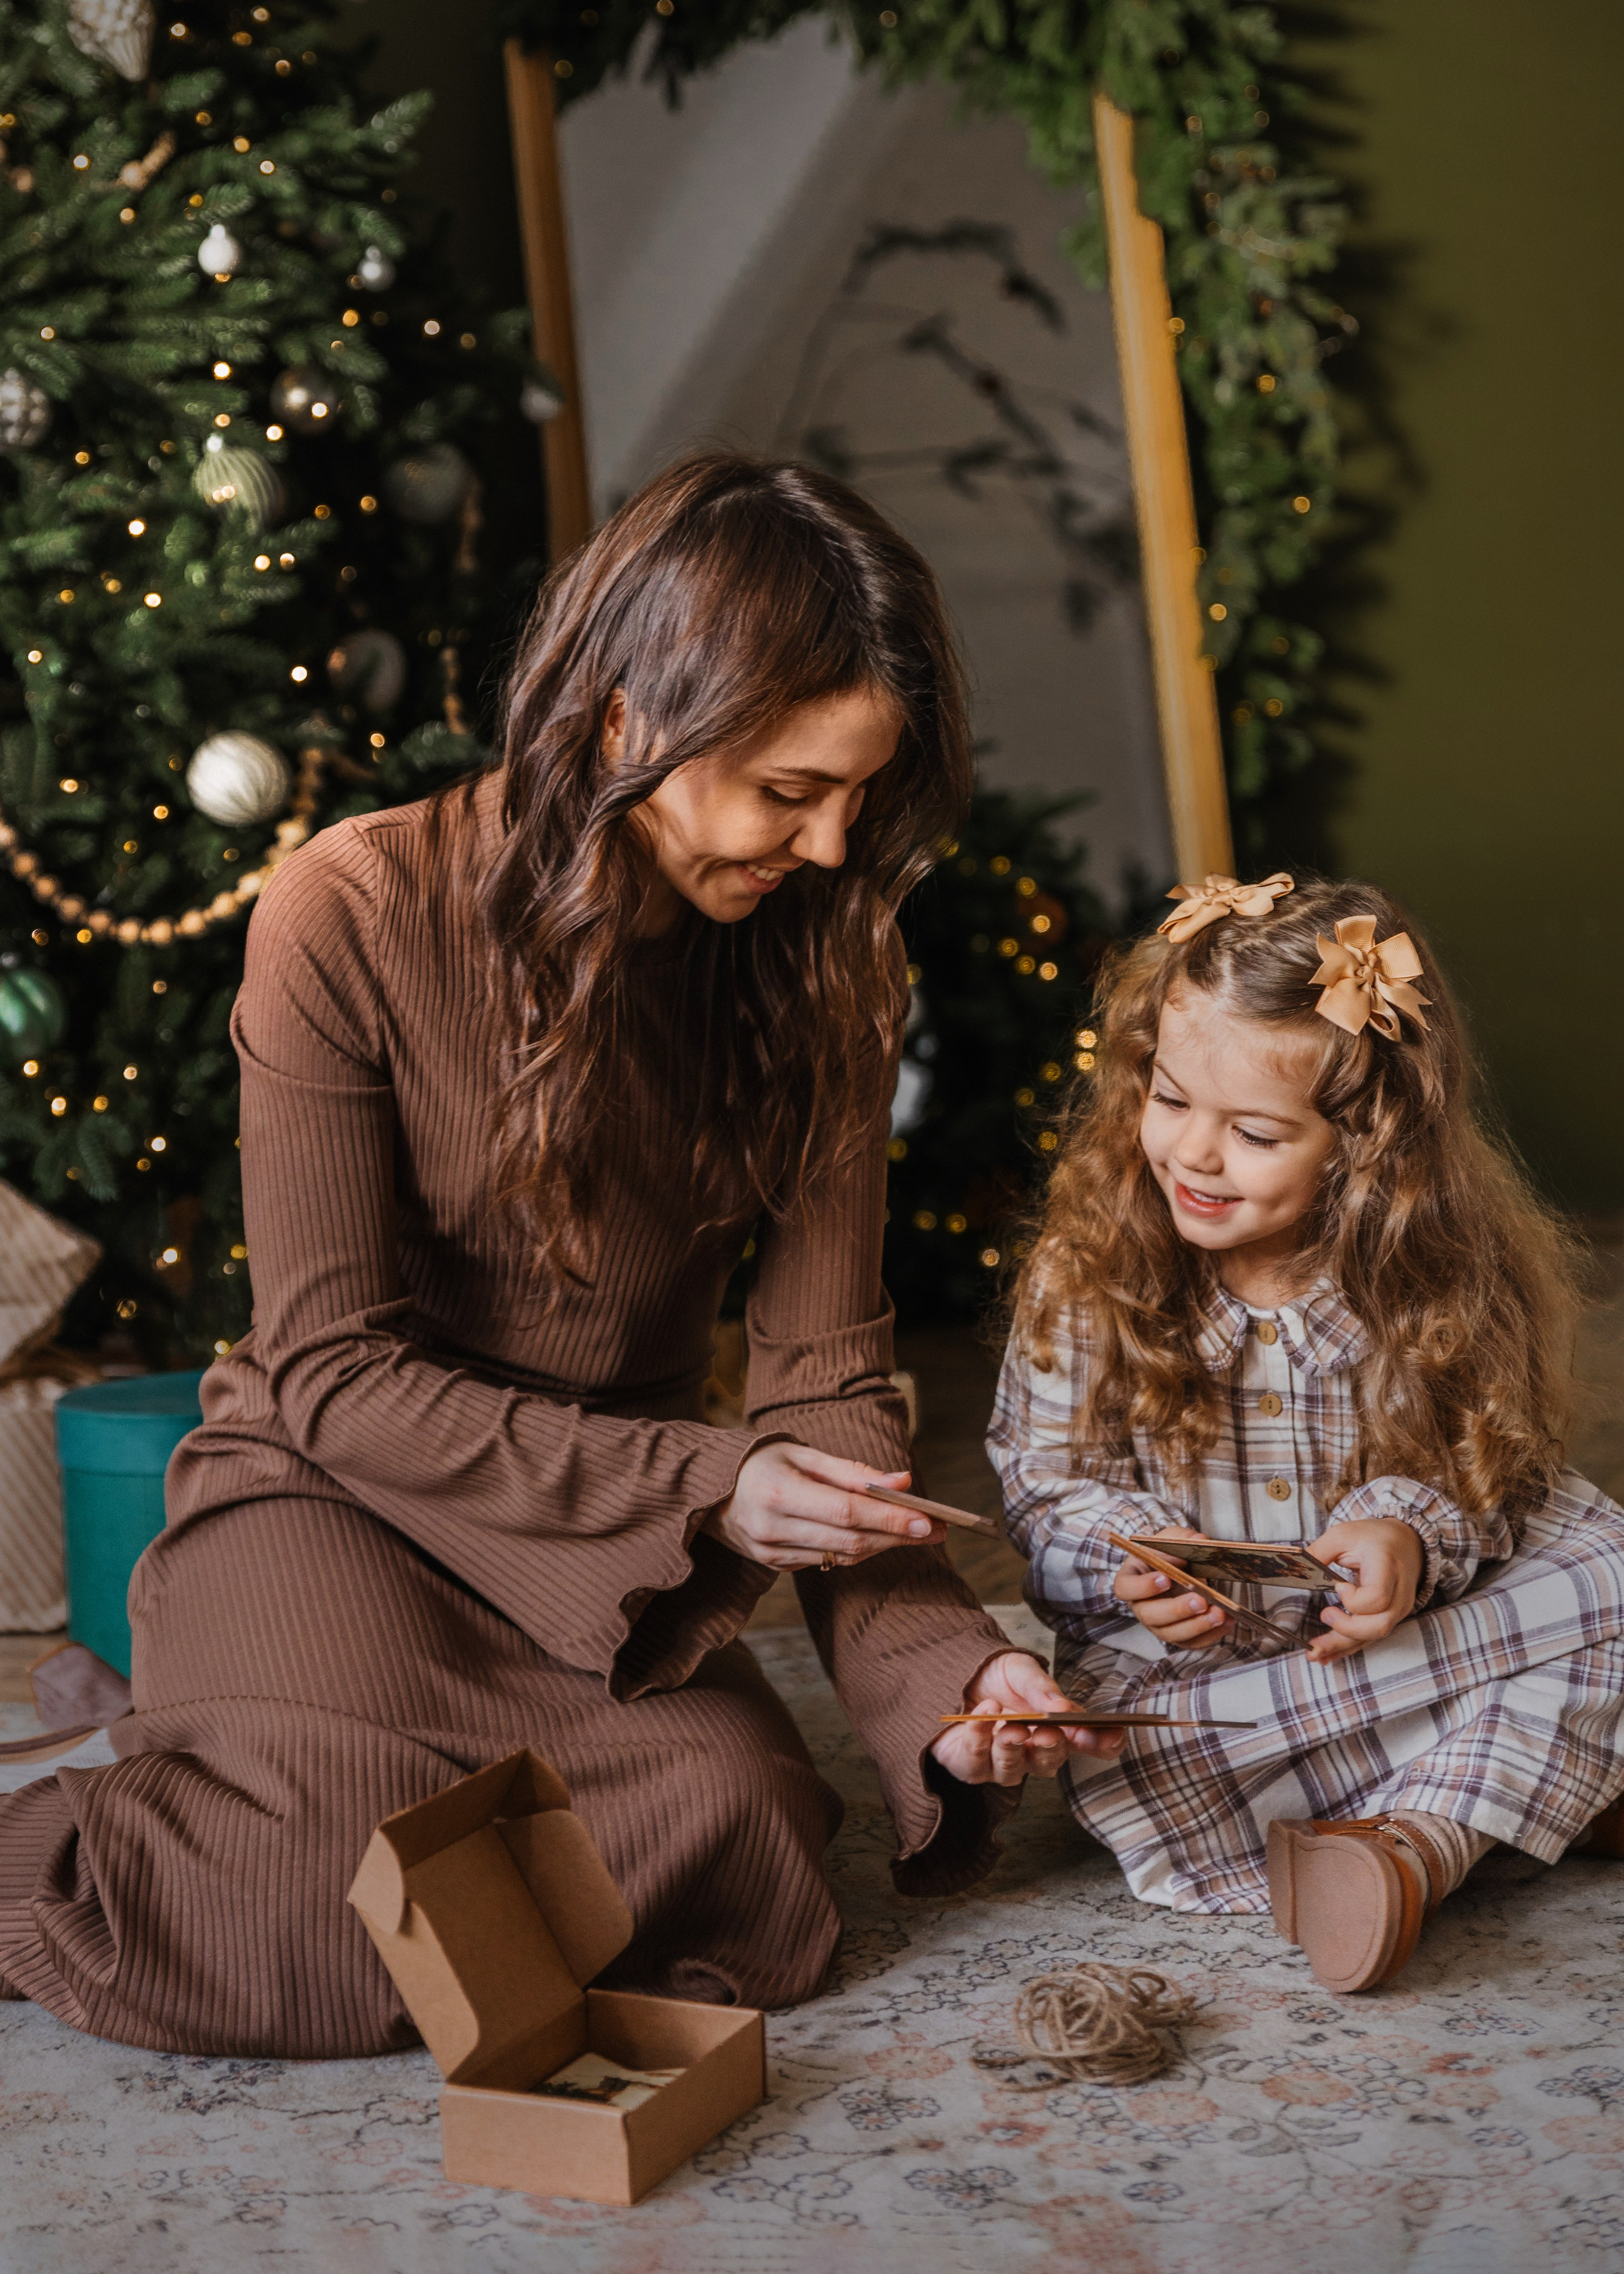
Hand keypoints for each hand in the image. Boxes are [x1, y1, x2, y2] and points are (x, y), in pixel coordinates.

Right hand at [703, 1444, 944, 1571]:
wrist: (708, 1489)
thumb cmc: (761, 1461)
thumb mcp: (802, 1453)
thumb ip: (852, 1472)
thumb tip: (902, 1483)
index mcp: (778, 1492)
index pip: (847, 1512)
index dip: (890, 1520)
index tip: (929, 1521)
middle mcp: (772, 1528)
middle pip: (850, 1541)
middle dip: (897, 1536)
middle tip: (938, 1529)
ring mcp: (771, 1553)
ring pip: (841, 1557)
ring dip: (883, 1546)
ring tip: (917, 1534)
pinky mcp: (773, 1566)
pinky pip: (825, 1562)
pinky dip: (856, 1551)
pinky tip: (877, 1539)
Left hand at [928, 1651, 1126, 1785]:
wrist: (948, 1673)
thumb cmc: (992, 1676)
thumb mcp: (1019, 1670)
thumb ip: (1040, 1688)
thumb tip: (1062, 1707)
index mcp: (1052, 1727)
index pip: (1084, 1742)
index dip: (1102, 1743)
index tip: (1114, 1736)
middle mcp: (1030, 1751)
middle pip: (1049, 1761)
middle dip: (1051, 1748)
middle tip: (1049, 1732)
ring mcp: (1000, 1763)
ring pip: (1014, 1770)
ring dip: (1013, 1748)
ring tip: (1011, 1726)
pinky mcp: (970, 1767)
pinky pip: (977, 1762)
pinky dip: (979, 1738)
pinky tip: (980, 1716)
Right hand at [1113, 1525, 1233, 1648]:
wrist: (1175, 1569)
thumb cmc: (1166, 1553)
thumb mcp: (1171, 1539)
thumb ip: (1183, 1538)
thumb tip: (1200, 1540)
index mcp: (1131, 1579)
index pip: (1126, 1588)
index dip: (1143, 1587)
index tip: (1165, 1578)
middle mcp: (1141, 1606)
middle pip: (1151, 1616)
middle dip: (1177, 1610)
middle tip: (1200, 1600)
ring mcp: (1158, 1624)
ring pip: (1172, 1633)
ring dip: (1196, 1626)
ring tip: (1219, 1613)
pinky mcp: (1178, 1635)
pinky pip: (1192, 1642)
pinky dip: (1211, 1634)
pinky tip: (1228, 1620)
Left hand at [1305, 1518, 1423, 1663]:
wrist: (1405, 1542)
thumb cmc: (1373, 1537)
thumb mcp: (1343, 1535)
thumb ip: (1319, 1552)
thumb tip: (1291, 1567)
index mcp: (1387, 1567)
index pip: (1377, 1596)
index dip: (1355, 1599)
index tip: (1339, 1587)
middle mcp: (1399, 1592)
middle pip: (1379, 1625)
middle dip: (1346, 1630)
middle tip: (1324, 1616)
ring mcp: (1398, 1608)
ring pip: (1374, 1636)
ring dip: (1342, 1646)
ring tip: (1314, 1652)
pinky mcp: (1391, 1618)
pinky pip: (1370, 1638)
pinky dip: (1348, 1648)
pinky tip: (1327, 1655)